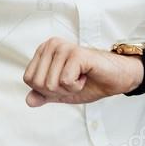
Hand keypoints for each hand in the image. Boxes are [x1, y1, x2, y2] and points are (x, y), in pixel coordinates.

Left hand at [22, 37, 141, 106]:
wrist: (116, 79)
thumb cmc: (90, 82)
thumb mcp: (62, 93)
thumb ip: (43, 95)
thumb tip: (28, 101)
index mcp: (44, 51)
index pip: (29, 79)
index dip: (47, 90)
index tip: (64, 81)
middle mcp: (51, 45)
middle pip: (38, 83)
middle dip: (57, 90)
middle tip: (74, 80)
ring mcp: (63, 48)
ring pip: (50, 84)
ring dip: (68, 88)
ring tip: (81, 77)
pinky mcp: (76, 54)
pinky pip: (65, 81)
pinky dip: (77, 86)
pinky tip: (86, 75)